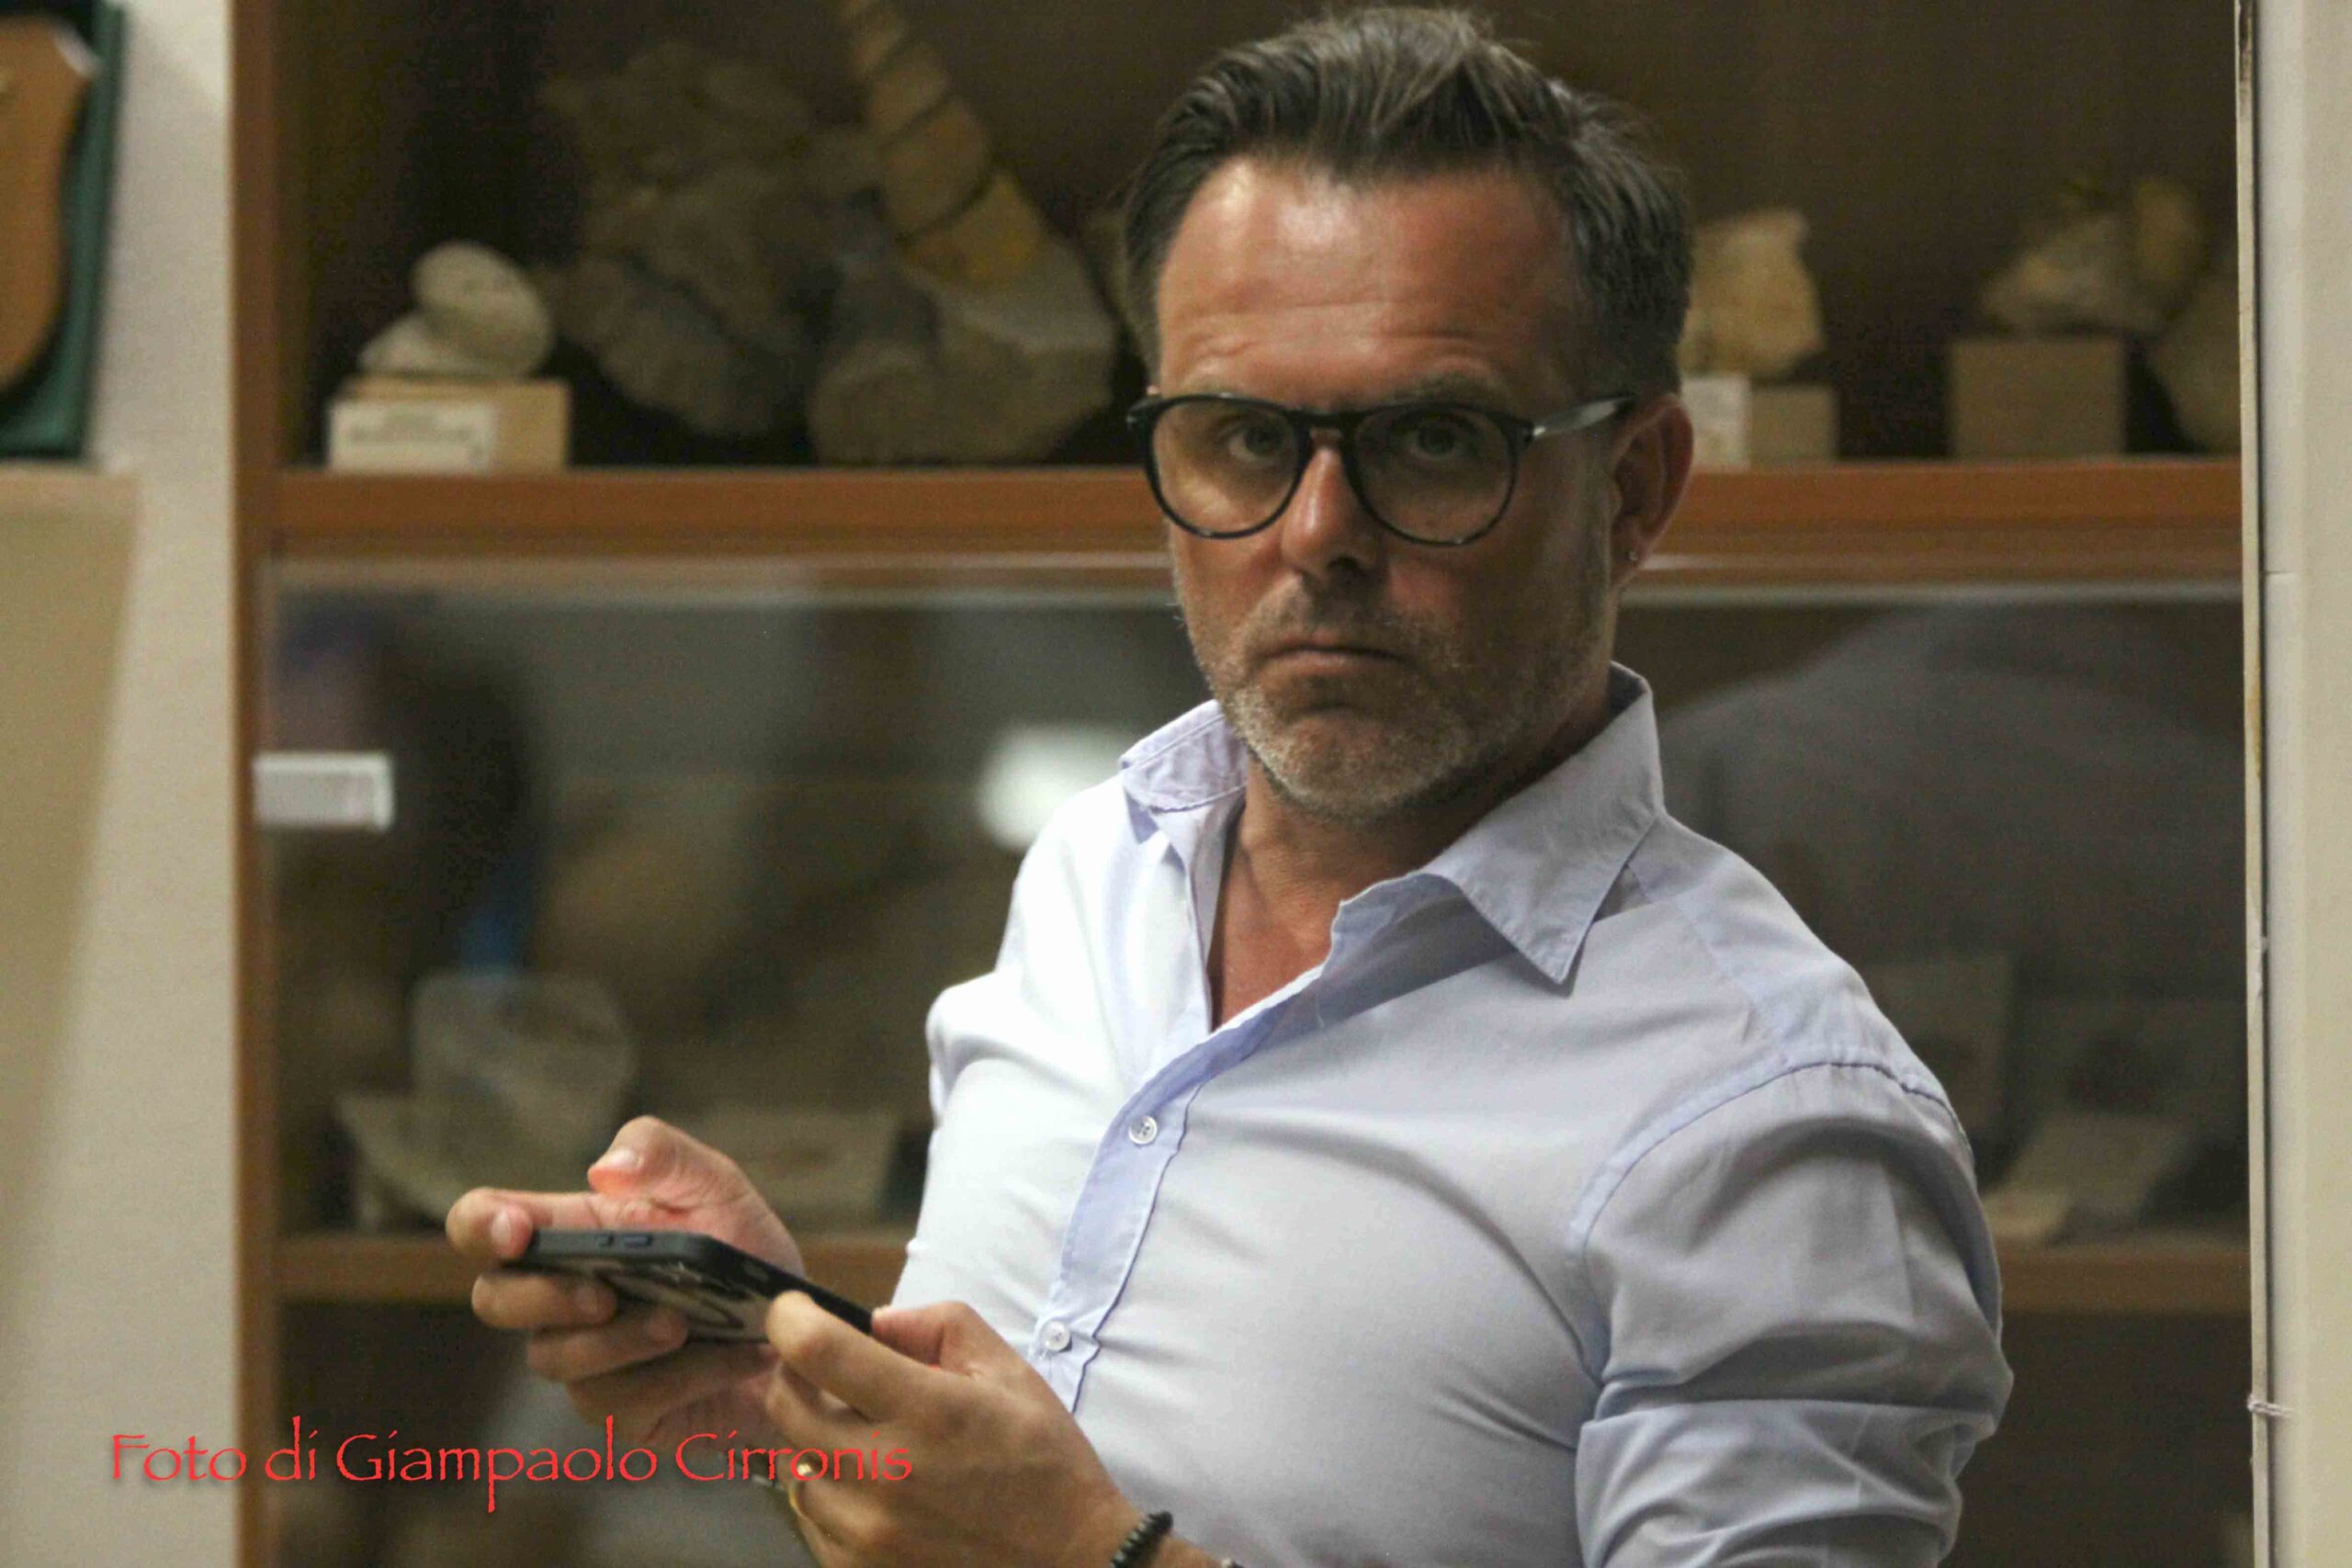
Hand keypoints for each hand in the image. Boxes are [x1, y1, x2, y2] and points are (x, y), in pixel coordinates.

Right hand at [446, 1114, 801, 1451]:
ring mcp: (585, 1361)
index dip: (479, 1225)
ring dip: (619, 1340)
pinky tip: (732, 1357)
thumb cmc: (746, 1256)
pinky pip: (619, 1402)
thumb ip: (665, 1155)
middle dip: (542, 1296)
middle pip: (493, 1300)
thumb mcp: (720, 1188)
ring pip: (553, 1358)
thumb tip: (604, 1170)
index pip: (484, 1224)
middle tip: (605, 1295)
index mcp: (572, 1233)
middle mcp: (562, 1299)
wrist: (802, 1336)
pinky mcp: (621, 1412)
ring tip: (683, 1324)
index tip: (514, 1233)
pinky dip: (680, 1376)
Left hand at [761, 1294, 1144, 1567]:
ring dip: (814, 1439)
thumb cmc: (1041, 1457)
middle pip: (785, 1408)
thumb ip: (936, 1326)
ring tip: (861, 1437)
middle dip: (794, 1375)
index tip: (795, 1311)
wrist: (1067, 1559)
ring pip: (793, 1466)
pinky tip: (871, 1486)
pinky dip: (828, 1492)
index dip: (790, 1319)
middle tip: (826, 1371)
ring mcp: (863, 1532)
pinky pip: (810, 1518)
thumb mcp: (1006, 1371)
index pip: (818, 1352)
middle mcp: (882, 1474)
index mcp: (925, 1411)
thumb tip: (872, 1323)